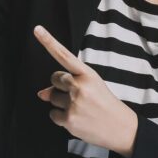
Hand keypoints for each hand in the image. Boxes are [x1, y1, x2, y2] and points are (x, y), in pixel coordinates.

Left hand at [34, 25, 137, 157]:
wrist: (121, 128)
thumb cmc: (104, 104)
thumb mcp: (91, 87)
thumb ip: (67, 85)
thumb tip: (41, 94)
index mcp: (88, 74)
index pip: (64, 55)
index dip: (49, 42)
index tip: (37, 29)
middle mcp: (80, 86)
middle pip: (54, 79)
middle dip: (60, 86)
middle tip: (77, 95)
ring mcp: (74, 103)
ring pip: (52, 97)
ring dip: (61, 103)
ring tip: (80, 108)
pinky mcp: (69, 120)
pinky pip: (53, 114)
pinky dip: (61, 117)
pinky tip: (76, 118)